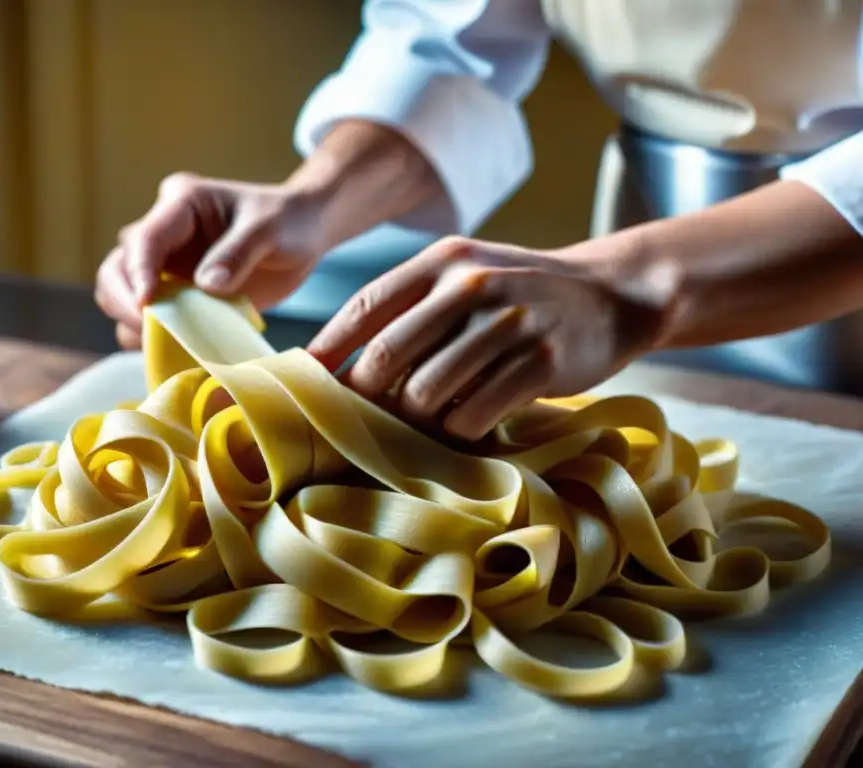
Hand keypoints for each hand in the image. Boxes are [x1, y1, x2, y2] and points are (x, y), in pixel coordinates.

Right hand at [95, 173, 325, 348]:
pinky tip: (174, 350)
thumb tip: (207, 286)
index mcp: (181, 204)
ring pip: (122, 294)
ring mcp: (167, 263)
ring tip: (163, 344)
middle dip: (124, 300)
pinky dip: (153, 337)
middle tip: (149, 331)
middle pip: (117, 267)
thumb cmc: (288, 221)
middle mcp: (165, 232)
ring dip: (133, 322)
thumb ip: (239, 252)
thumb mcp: (270, 230)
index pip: (144, 238)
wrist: (303, 231)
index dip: (138, 272)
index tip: (147, 305)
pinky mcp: (176, 292)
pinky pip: (150, 318)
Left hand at [308, 236, 678, 440]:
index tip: (306, 383)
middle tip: (371, 415)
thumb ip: (410, 306)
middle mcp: (472, 286)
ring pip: (425, 394)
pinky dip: (461, 429)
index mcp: (444, 261)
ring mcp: (508, 324)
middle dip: (368, 396)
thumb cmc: (520, 295)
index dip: (329, 350)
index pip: (366, 307)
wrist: (612, 295)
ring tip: (432, 415)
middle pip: (386, 358)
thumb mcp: (467, 276)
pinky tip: (471, 420)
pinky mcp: (541, 364)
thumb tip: (335, 360)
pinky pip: (473, 415)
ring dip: (418, 417)